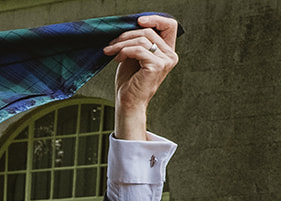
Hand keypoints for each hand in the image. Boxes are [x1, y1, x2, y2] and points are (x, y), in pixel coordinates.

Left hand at [104, 15, 177, 139]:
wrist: (127, 103)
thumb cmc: (129, 82)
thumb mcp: (134, 57)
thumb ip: (137, 42)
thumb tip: (129, 26)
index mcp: (167, 51)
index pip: (169, 25)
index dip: (155, 19)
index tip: (137, 21)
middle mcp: (170, 55)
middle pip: (149, 32)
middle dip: (126, 35)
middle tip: (111, 44)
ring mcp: (165, 61)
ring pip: (142, 40)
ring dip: (121, 44)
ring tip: (110, 52)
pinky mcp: (156, 66)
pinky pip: (138, 50)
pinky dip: (124, 51)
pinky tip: (116, 59)